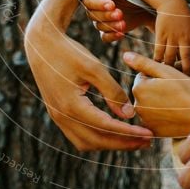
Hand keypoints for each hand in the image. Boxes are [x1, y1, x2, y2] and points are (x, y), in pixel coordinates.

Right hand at [25, 13, 153, 150]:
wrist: (41, 45)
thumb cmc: (69, 52)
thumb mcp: (94, 67)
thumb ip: (112, 91)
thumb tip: (129, 114)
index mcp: (71, 106)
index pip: (105, 127)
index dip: (129, 132)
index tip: (148, 133)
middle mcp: (62, 117)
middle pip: (97, 141)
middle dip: (123, 143)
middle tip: (147, 141)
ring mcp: (58, 117)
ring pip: (87, 142)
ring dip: (111, 143)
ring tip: (134, 138)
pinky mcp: (58, 114)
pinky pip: (79, 135)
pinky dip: (99, 136)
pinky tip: (114, 129)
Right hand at [83, 0, 155, 41]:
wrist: (145, 2)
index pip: (89, 0)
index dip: (99, 4)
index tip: (112, 5)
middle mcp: (95, 7)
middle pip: (92, 15)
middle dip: (107, 16)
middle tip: (120, 14)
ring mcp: (101, 19)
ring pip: (99, 26)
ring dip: (111, 26)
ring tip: (123, 24)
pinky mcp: (108, 30)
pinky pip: (105, 37)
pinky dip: (112, 36)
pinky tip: (121, 34)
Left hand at [125, 52, 189, 137]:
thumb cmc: (186, 90)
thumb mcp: (166, 71)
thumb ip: (143, 63)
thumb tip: (125, 55)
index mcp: (138, 88)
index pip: (143, 76)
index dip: (158, 76)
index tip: (170, 81)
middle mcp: (137, 107)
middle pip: (144, 91)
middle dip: (156, 89)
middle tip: (174, 91)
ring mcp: (145, 121)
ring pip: (149, 105)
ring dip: (158, 102)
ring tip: (176, 102)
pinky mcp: (154, 132)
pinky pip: (154, 119)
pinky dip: (162, 116)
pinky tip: (175, 114)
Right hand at [154, 0, 189, 76]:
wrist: (171, 3)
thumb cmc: (182, 15)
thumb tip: (189, 55)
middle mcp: (183, 38)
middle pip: (185, 58)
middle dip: (185, 70)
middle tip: (184, 79)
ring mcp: (172, 37)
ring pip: (171, 57)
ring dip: (170, 67)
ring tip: (168, 76)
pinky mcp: (161, 35)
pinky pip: (159, 51)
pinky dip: (158, 60)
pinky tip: (156, 66)